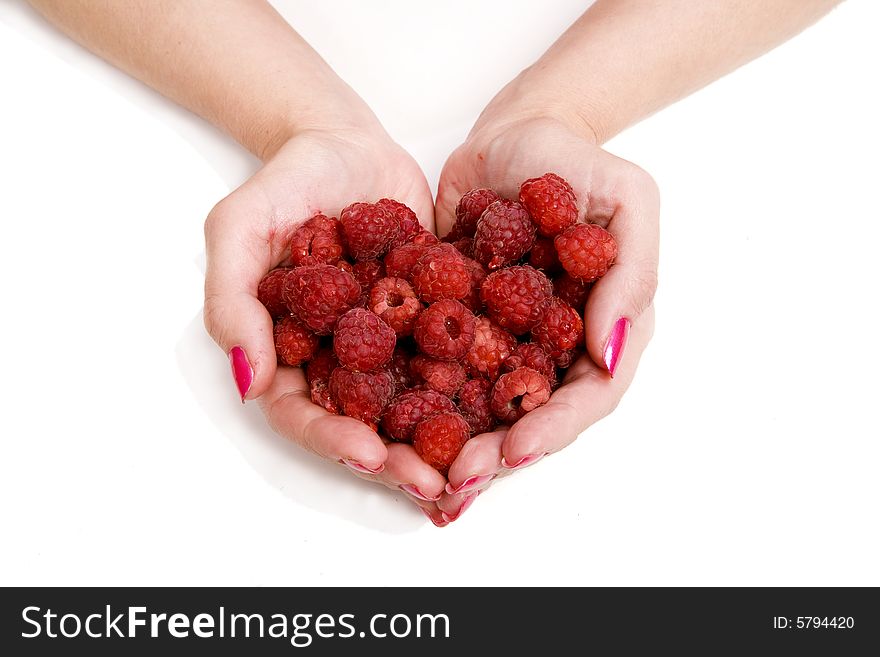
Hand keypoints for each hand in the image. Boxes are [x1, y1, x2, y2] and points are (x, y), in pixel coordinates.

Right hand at [203, 123, 450, 515]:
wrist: (349, 142)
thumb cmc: (287, 181)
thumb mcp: (240, 227)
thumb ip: (233, 299)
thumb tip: (248, 381)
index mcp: (292, 351)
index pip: (303, 413)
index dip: (333, 439)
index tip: (369, 455)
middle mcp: (342, 359)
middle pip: (365, 424)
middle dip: (397, 459)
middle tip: (435, 482)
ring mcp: (391, 344)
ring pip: (415, 405)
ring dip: (443, 439)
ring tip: (477, 464)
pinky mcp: (435, 319)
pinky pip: (458, 359)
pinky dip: (480, 386)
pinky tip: (511, 404)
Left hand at [432, 115, 659, 522]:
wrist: (513, 132)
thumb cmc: (576, 158)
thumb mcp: (627, 198)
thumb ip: (632, 271)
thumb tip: (610, 354)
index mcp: (603, 327)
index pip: (589, 395)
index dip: (555, 428)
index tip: (516, 451)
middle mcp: (553, 346)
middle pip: (532, 414)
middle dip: (497, 451)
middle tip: (458, 477)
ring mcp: (504, 339)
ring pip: (483, 404)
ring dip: (456, 440)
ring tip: (420, 470)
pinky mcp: (457, 323)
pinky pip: (438, 366)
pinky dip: (418, 397)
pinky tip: (388, 422)